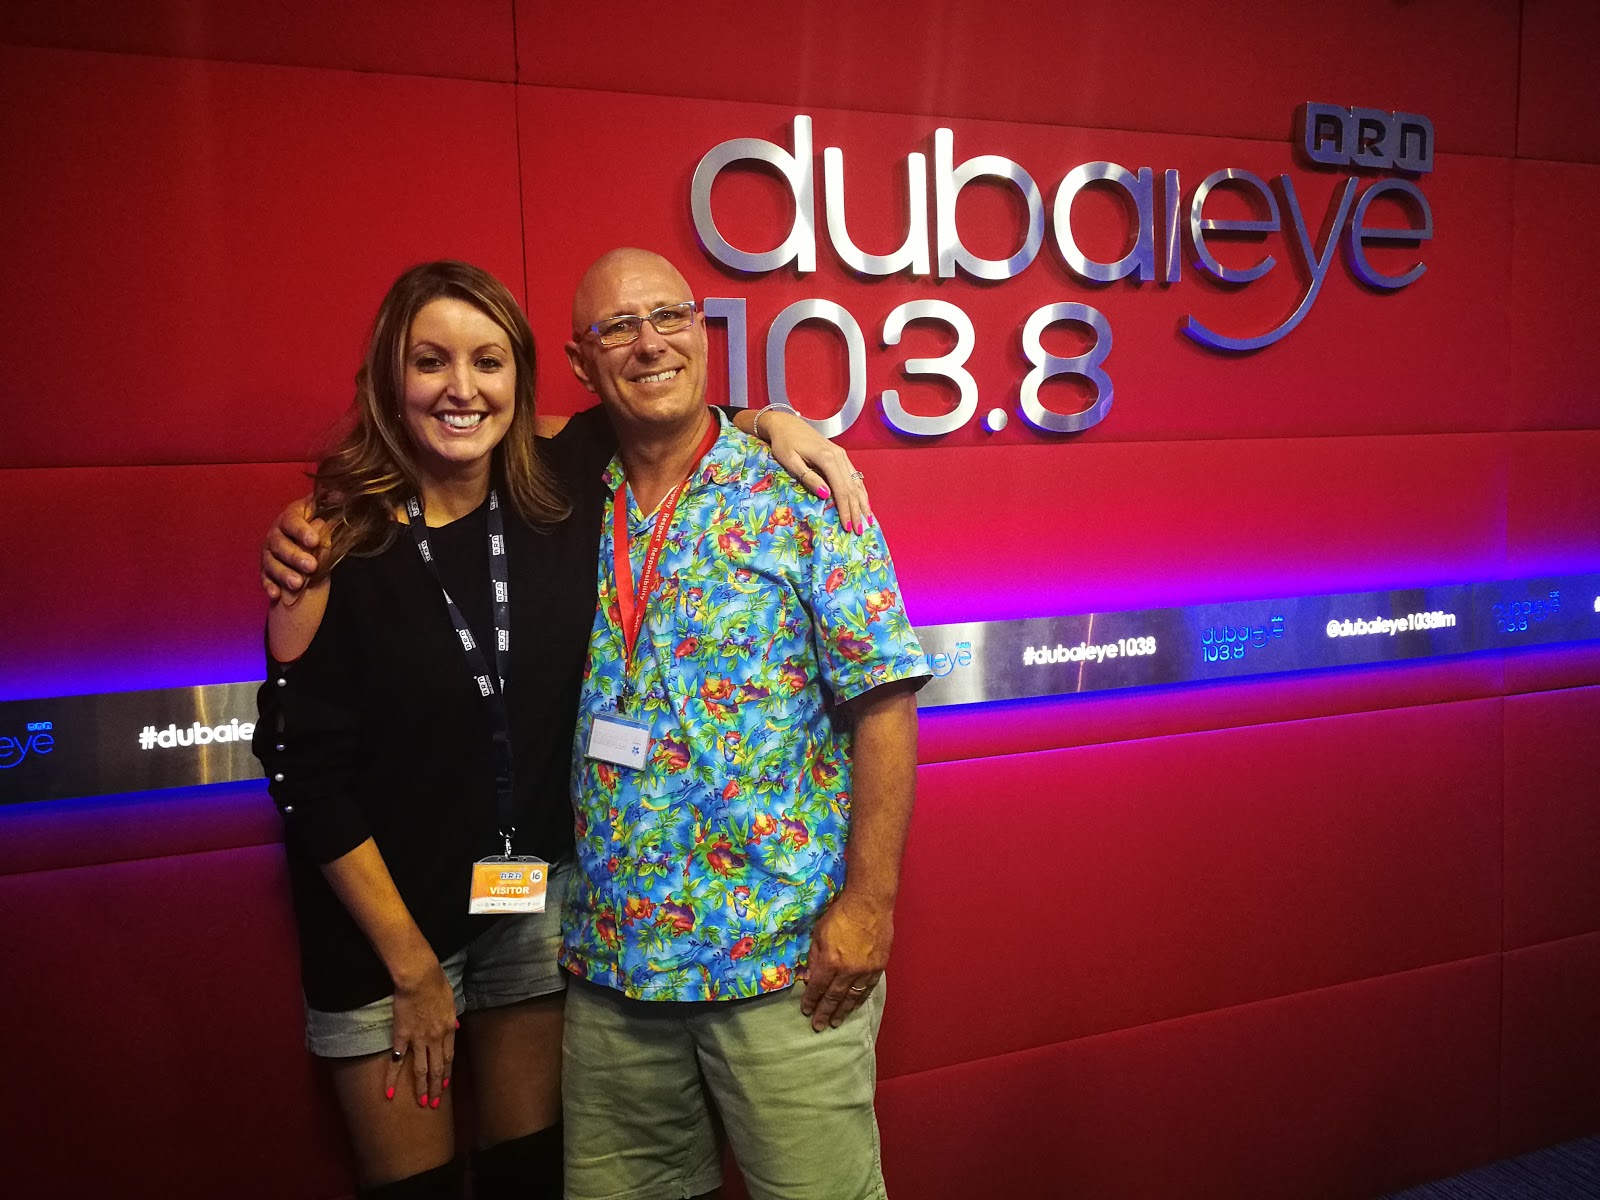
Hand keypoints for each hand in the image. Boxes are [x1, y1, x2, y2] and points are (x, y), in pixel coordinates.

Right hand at [260, 495, 325, 604]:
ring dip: (284, 573)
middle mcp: (275, 536)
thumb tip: (341, 493)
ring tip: (298, 584)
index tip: (314, 540)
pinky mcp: (266, 572)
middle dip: (295, 556)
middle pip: (280, 545)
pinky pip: (265, 580)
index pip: (292, 521)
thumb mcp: (322, 519)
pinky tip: (276, 594)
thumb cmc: (314, 532)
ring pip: (272, 564)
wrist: (302, 549)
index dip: (302, 530)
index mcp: (289, 519)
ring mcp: (269, 554)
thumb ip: (328, 509)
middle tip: (311, 566)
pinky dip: (269, 587)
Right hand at [385, 957, 456, 1107]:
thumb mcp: (451, 1000)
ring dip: (421, 1088)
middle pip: (437, 1068)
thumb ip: (452, 1016)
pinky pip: (397, 1061)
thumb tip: (456, 1025)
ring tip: (422, 1102)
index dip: (446, 1073)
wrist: (420, 978)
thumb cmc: (437, 984)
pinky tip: (389, 1093)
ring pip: (421, 1069)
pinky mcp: (401, 1037)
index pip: (449, 1057)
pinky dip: (392, 1078)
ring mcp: (418, 1040)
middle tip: (434, 1103)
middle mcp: (436, 1039)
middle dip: (436, 1087)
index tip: (445, 1084)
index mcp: (449, 1029)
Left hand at [762, 410, 873, 535]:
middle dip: (856, 511)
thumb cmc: (784, 443)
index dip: (845, 510)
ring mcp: (842, 456)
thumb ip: (809, 478)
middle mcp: (839, 457)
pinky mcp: (841, 456)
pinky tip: (864, 502)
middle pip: (852, 488)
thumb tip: (826, 495)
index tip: (848, 527)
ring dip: (862, 502)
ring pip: (856, 482)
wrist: (786, 424)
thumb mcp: (791, 461)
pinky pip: (855, 476)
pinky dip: (861, 491)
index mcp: (827, 459)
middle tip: (860, 531)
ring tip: (867, 520)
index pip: (841, 490)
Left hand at [799, 890, 892, 1030]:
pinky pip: (867, 989)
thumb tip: (810, 977)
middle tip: (818, 1026)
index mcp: (830, 961)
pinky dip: (859, 1000)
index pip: (818, 987)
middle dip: (825, 1012)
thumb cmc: (840, 914)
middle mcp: (848, 971)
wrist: (869, 904)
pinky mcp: (878, 967)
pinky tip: (854, 1006)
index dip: (811, 1000)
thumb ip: (814, 957)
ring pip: (852, 997)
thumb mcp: (818, 933)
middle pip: (834, 997)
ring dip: (842, 1011)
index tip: (806, 1011)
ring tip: (835, 1022)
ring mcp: (865, 971)